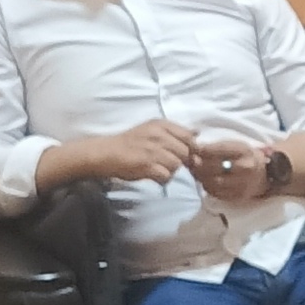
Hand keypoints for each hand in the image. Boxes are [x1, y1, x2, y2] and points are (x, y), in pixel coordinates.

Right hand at [68, 121, 203, 184]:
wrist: (107, 152)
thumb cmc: (131, 142)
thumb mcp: (153, 129)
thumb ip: (175, 131)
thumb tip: (197, 133)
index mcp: (161, 124)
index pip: (189, 137)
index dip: (191, 149)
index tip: (183, 155)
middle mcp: (159, 135)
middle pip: (185, 152)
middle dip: (181, 161)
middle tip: (168, 163)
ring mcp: (153, 150)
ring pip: (177, 165)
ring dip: (171, 171)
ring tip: (159, 169)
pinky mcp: (147, 165)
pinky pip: (166, 176)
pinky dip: (162, 179)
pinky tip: (154, 176)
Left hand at [191, 136, 280, 203]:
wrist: (266, 174)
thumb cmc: (246, 156)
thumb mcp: (235, 145)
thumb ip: (215, 147)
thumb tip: (194, 150)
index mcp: (244, 151)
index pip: (216, 150)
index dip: (201, 150)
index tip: (194, 150)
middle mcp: (245, 168)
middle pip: (213, 167)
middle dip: (198, 165)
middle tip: (191, 163)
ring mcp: (243, 184)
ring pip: (213, 182)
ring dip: (201, 177)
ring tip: (197, 173)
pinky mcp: (239, 197)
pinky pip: (216, 193)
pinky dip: (207, 187)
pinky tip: (206, 181)